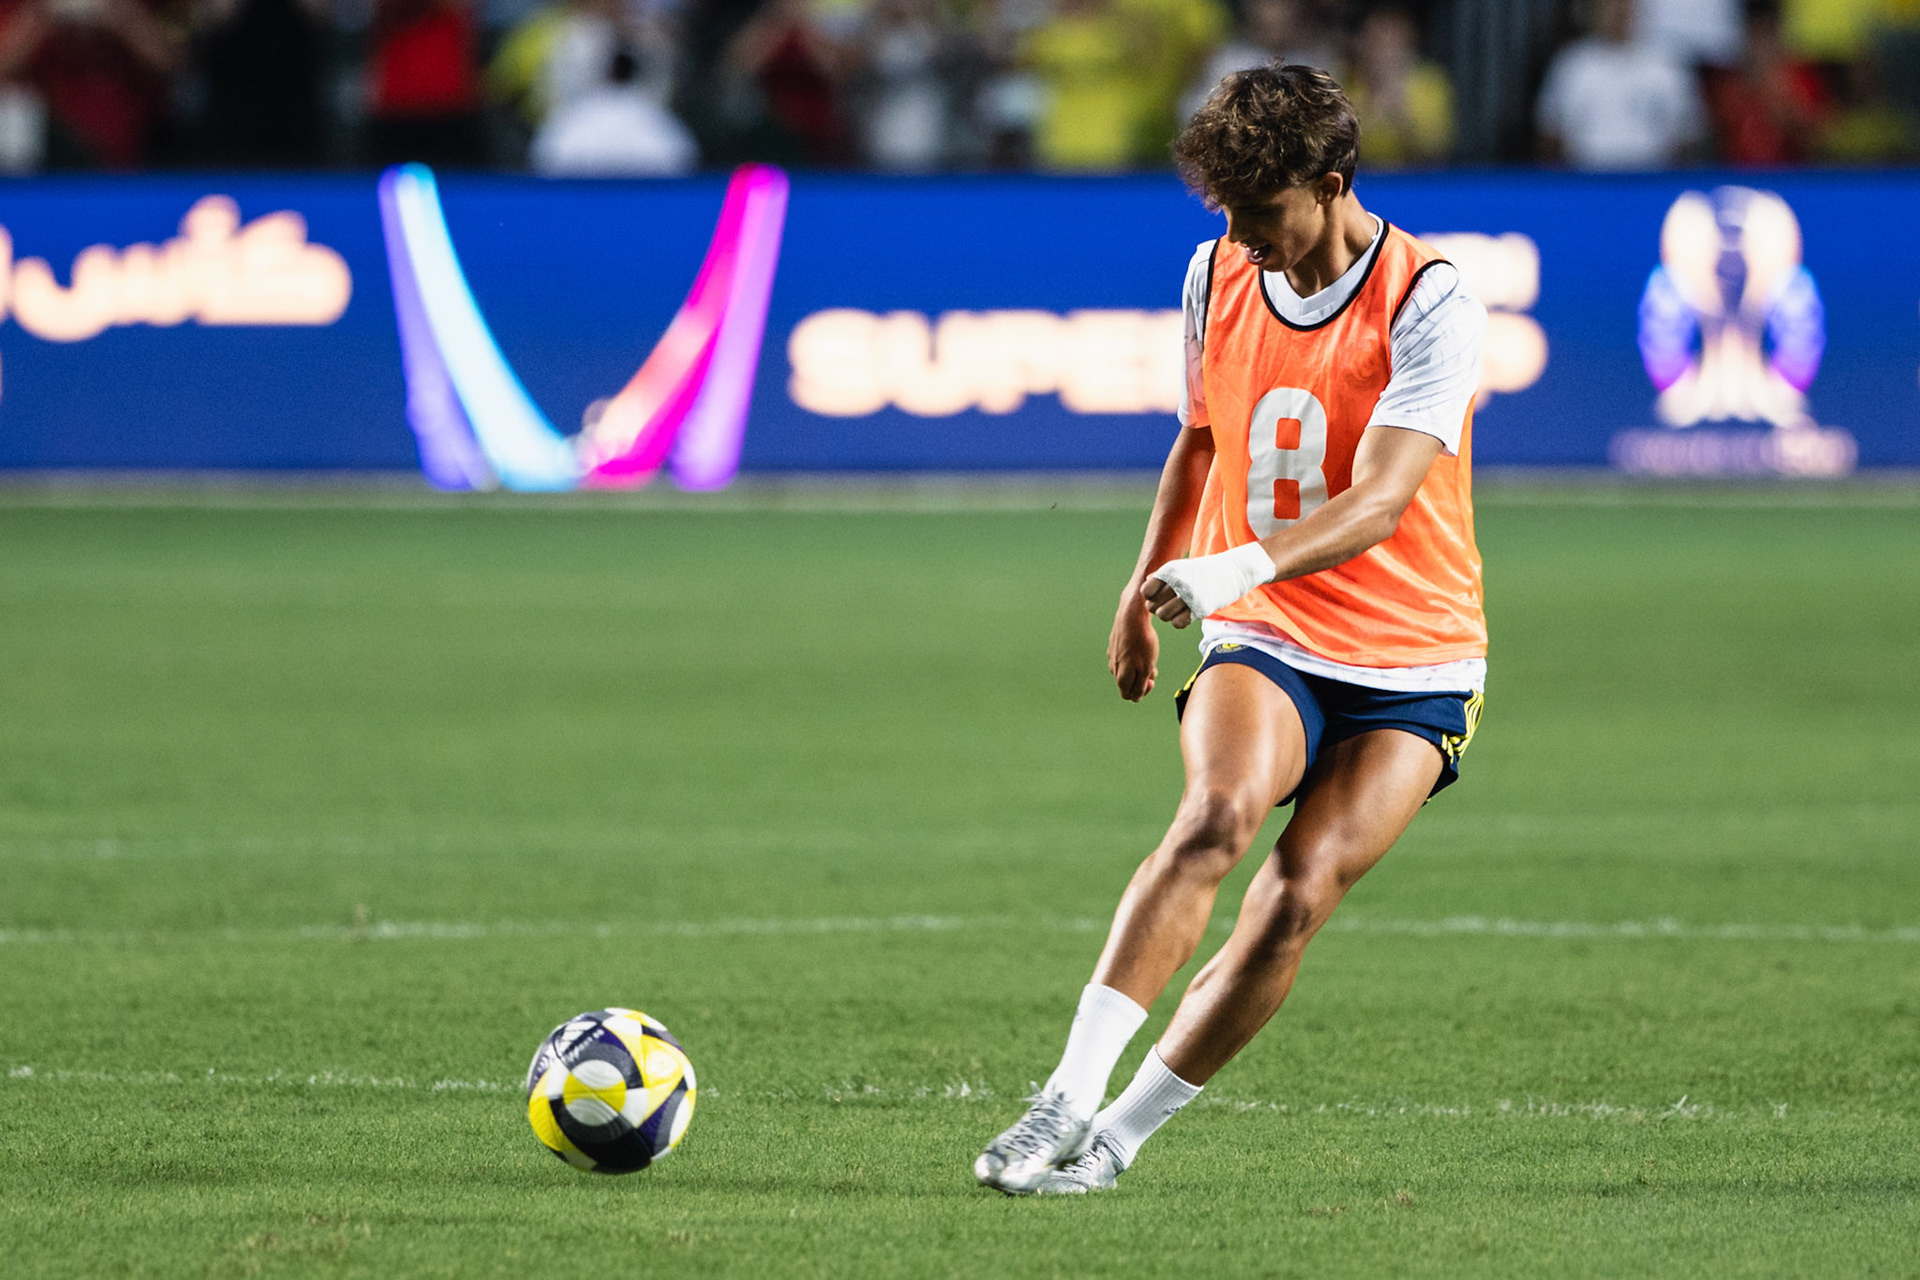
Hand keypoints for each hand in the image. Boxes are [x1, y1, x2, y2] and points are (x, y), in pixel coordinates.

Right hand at [1108, 596, 1158, 700]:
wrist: (1131, 617)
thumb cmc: (1141, 643)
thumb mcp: (1146, 668)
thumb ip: (1140, 685)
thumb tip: (1135, 698)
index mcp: (1121, 677)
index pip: (1128, 696)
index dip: (1142, 693)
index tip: (1151, 681)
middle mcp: (1113, 669)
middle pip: (1127, 683)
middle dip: (1141, 680)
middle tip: (1153, 669)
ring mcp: (1112, 656)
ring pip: (1125, 670)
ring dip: (1137, 668)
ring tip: (1148, 657)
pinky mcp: (1113, 645)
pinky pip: (1123, 657)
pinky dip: (1132, 657)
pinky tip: (1140, 647)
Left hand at [1143, 543, 1276, 628]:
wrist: (1233, 571)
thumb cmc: (1203, 570)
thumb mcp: (1181, 567)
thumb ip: (1162, 575)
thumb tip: (1146, 582)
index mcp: (1170, 571)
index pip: (1146, 591)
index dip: (1150, 596)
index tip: (1159, 595)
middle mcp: (1178, 583)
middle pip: (1152, 606)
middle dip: (1158, 607)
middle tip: (1170, 603)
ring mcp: (1189, 596)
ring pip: (1163, 616)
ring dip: (1168, 615)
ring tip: (1178, 609)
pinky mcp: (1200, 608)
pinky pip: (1178, 623)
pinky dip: (1179, 621)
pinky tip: (1186, 613)